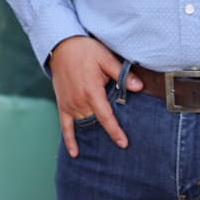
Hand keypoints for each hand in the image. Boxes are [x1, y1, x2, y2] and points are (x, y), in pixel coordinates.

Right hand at [48, 35, 143, 156]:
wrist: (61, 46)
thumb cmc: (85, 51)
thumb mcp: (106, 58)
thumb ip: (121, 74)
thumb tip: (138, 87)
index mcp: (91, 91)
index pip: (105, 117)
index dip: (115, 131)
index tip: (123, 143)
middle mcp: (79, 101)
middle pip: (95, 123)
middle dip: (106, 134)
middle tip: (119, 147)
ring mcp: (69, 104)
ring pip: (83, 125)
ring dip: (92, 136)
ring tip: (104, 149)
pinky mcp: (62, 104)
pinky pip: (65, 126)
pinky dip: (70, 140)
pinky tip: (75, 153)